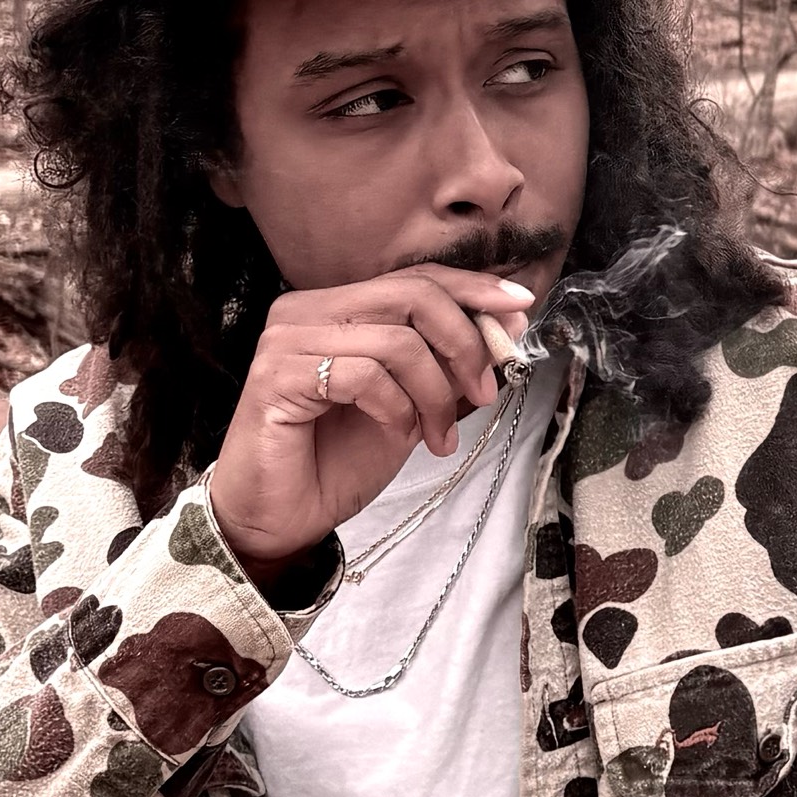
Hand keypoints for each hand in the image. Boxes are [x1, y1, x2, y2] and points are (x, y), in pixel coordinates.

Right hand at [207, 267, 545, 579]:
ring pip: (397, 340)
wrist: (280, 518)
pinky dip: (398, 408)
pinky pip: (365, 376)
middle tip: (482, 393)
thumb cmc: (337, 460)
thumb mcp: (414, 404)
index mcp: (336, 307)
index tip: (520, 305)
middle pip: (413, 296)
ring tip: (437, 435)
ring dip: (435, 393)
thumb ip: (451, 363)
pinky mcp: (276, 376)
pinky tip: (399, 434)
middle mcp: (305, 311)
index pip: (415, 278)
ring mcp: (285, 340)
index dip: (472, 288)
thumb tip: (510, 322)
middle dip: (464, 344)